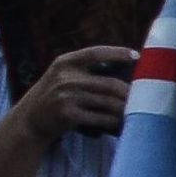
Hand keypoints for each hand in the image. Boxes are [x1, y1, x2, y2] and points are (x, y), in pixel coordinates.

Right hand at [8, 44, 137, 148]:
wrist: (29, 120)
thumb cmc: (54, 96)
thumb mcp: (62, 76)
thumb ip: (85, 71)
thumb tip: (126, 71)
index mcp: (65, 63)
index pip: (95, 52)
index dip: (118, 53)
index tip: (137, 55)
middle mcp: (65, 77)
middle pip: (110, 84)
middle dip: (131, 93)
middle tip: (145, 97)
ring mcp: (66, 96)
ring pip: (108, 102)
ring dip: (125, 109)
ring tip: (137, 111)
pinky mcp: (68, 114)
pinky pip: (100, 118)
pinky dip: (114, 121)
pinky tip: (121, 124)